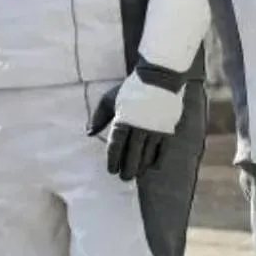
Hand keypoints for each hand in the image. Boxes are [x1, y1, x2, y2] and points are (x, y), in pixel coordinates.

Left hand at [87, 65, 185, 181]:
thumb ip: (99, 117)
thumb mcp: (110, 99)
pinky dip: (156, 160)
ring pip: (146, 155)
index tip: (111, 170)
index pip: (116, 147)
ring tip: (136, 174)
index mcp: (123, 120)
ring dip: (141, 167)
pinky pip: (162, 150)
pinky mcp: (167, 129)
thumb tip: (89, 133)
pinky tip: (152, 166)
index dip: (113, 161)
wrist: (160, 78)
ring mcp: (154, 129)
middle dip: (127, 169)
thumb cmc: (132, 89)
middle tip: (124, 177)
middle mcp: (139, 127)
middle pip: (131, 155)